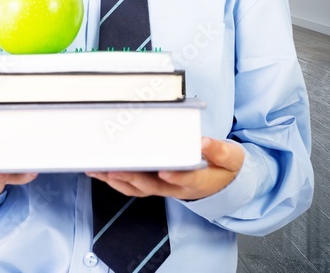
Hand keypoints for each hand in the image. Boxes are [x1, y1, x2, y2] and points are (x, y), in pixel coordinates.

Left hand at [86, 137, 243, 200]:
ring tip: (99, 170)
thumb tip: (204, 142)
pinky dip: (115, 180)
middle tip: (116, 170)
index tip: (164, 172)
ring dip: (117, 181)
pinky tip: (100, 171)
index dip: (174, 178)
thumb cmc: (223, 168)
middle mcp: (176, 187)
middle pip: (153, 186)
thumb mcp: (231, 158)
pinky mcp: (153, 184)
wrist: (221, 182)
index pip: (185, 180)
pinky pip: (132, 186)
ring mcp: (163, 187)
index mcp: (198, 181)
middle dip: (133, 179)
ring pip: (138, 188)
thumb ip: (219, 151)